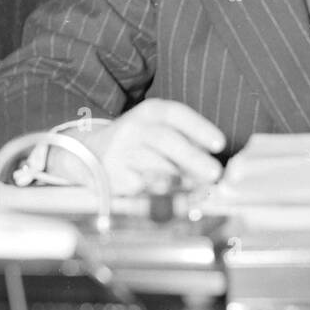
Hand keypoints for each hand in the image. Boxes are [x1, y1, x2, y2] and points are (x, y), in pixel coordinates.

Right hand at [50, 99, 225, 196]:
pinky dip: (162, 195)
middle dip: (194, 158)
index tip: (220, 143)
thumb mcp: (158, 130)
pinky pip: (144, 188)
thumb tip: (211, 166)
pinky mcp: (114, 176)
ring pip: (156, 167)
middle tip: (214, 173)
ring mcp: (122, 152)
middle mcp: (134, 128)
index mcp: (149, 112)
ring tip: (198, 189)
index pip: (176, 114)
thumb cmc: (137, 142)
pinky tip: (171, 197)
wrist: (89, 153)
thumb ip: (186, 142)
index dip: (199, 128)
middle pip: (166, 140)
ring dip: (182, 181)